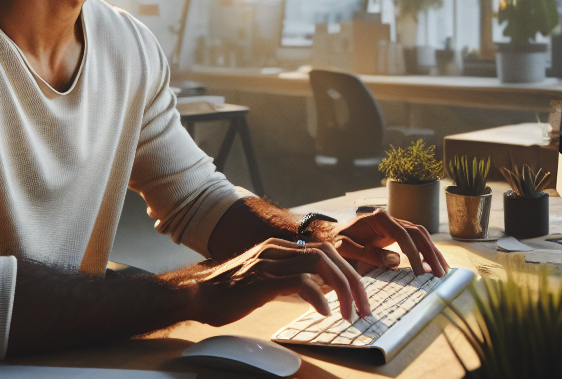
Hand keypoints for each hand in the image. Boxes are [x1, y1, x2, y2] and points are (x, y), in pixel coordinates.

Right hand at [180, 237, 371, 327]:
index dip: (348, 271)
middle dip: (353, 280)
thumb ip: (290, 277)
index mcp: (280, 247)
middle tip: (364, 307)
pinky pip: (300, 281)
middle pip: (329, 254)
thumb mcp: (266, 279)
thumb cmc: (229, 292)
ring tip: (350, 313)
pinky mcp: (262, 280)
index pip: (326, 250)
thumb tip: (322, 288)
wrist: (197, 294)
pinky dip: (318, 296)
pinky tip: (324, 312)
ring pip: (320, 264)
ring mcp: (269, 262)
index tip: (359, 296)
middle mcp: (277, 249)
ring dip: (342, 289)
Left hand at [328, 210, 449, 276]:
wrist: (329, 236)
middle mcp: (389, 218)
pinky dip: (425, 251)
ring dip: (432, 252)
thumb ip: (368, 254)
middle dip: (431, 252)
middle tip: (441, 273)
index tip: (421, 273)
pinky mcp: (394, 234)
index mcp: (378, 219)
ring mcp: (393, 224)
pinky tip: (433, 265)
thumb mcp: (346, 249)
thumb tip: (396, 260)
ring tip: (443, 271)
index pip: (403, 235)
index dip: (414, 254)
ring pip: (420, 235)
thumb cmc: (335, 243)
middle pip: (417, 232)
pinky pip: (415, 240)